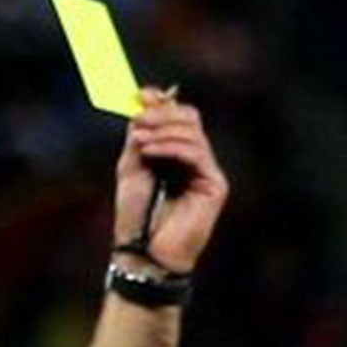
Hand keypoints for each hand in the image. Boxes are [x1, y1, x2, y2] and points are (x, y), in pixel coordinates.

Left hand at [111, 90, 229, 274]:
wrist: (143, 251)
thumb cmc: (136, 216)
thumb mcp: (131, 167)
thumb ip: (139, 136)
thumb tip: (145, 101)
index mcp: (175, 154)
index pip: (177, 116)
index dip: (161, 102)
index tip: (140, 95)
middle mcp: (194, 159)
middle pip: (189, 118)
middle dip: (162, 114)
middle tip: (138, 120)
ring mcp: (206, 171)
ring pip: (193, 132)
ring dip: (162, 130)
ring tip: (139, 141)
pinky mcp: (214, 184)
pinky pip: (197, 153)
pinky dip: (172, 146)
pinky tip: (151, 151)